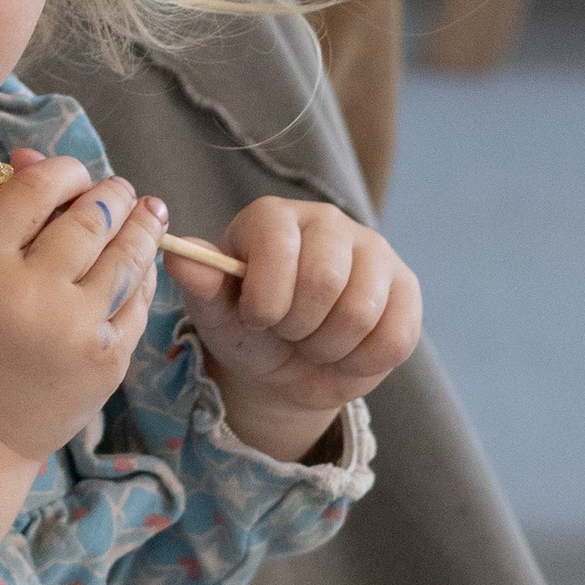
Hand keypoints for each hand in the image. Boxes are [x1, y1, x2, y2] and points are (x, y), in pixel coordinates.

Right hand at [0, 152, 166, 551]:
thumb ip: (4, 217)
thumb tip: (39, 160)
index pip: (37, 190)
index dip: (63, 170)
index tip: (72, 175)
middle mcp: (35, 291)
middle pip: (89, 218)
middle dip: (111, 194)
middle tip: (119, 189)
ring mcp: (78, 328)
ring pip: (125, 255)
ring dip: (142, 224)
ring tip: (148, 209)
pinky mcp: (110, 358)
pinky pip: (137, 300)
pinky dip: (142, 273)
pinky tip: (142, 260)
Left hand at [165, 199, 420, 461]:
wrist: (286, 367)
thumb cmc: (246, 327)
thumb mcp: (215, 312)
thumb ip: (201, 284)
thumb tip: (178, 255)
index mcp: (274, 217)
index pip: (278, 248)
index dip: (266, 301)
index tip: (257, 317)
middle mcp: (327, 221)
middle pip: (325, 281)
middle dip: (298, 328)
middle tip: (288, 332)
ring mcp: (373, 252)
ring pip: (362, 312)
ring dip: (329, 347)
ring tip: (313, 341)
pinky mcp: (406, 289)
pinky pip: (395, 336)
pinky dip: (363, 361)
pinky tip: (345, 351)